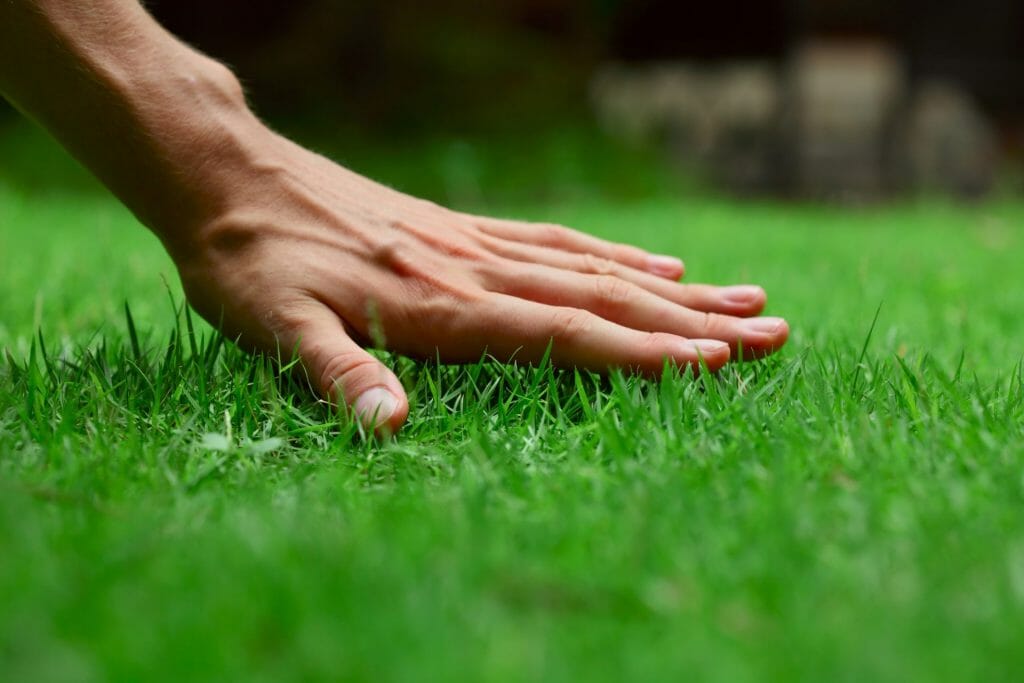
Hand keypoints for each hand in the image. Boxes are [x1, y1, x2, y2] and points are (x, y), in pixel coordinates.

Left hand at [172, 129, 788, 432]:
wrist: (229, 175)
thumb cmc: (248, 262)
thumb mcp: (273, 328)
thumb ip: (338, 375)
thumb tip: (392, 429)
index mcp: (441, 304)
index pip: (563, 332)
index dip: (642, 353)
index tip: (719, 365)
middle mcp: (474, 268)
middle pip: (603, 298)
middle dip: (692, 324)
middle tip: (775, 335)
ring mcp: (474, 243)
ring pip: (594, 267)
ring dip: (674, 291)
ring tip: (745, 299)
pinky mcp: (462, 229)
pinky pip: (555, 241)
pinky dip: (615, 257)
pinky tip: (653, 266)